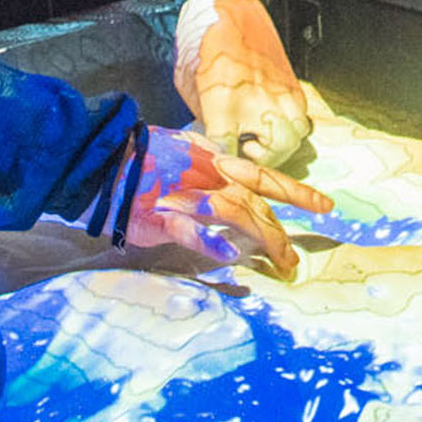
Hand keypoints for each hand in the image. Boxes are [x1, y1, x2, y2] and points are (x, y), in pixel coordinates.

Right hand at [122, 126, 332, 277]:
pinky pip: (188, 229)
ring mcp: (184, 193)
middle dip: (279, 233)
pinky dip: (209, 241)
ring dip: (260, 240)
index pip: (263, 176)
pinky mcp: (158, 214)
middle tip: (295, 262)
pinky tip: (229, 256)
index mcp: (212, 162)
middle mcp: (206, 175)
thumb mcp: (179, 157)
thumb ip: (205, 172)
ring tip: (280, 264)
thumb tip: (227, 190)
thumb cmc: (135, 163)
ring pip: (233, 213)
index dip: (296, 190)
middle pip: (255, 203)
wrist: (95, 160)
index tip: (326, 206)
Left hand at [174, 0, 313, 166]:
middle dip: (260, 161)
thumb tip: (213, 143)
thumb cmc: (201, 43)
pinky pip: (302, 116)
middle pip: (275, 152)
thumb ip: (205, 119)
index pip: (227, 153)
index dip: (222, 165)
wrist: (227, 6)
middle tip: (245, 152)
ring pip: (296, 136)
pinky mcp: (293, 84)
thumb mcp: (190, 86)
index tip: (218, 166)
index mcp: (223, 104)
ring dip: (279, 144)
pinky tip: (272, 117)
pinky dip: (290, 124)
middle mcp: (257, 101)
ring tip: (261, 136)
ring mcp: (280, 92)